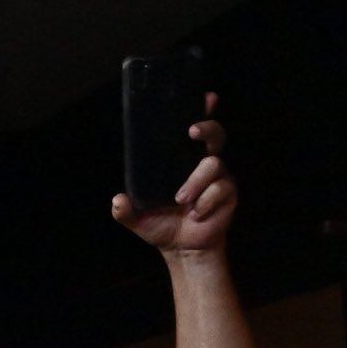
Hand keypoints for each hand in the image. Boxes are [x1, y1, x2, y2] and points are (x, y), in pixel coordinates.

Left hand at [111, 93, 234, 255]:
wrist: (182, 249)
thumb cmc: (163, 226)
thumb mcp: (139, 218)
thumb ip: (125, 210)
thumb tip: (118, 200)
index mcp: (182, 161)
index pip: (194, 131)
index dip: (201, 111)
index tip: (205, 98)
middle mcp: (202, 163)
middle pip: (214, 134)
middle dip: (206, 128)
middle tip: (192, 132)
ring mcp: (218, 177)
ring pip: (212, 163)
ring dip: (195, 181)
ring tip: (182, 200)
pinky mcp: (228, 192)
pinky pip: (219, 188)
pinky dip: (204, 203)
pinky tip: (196, 213)